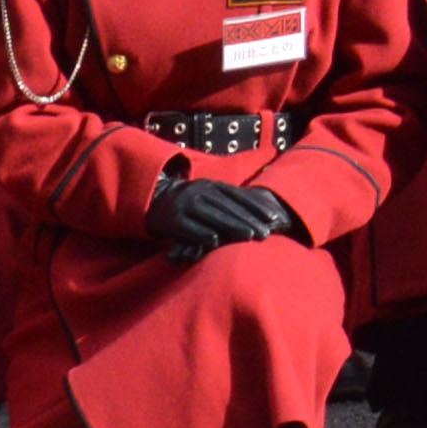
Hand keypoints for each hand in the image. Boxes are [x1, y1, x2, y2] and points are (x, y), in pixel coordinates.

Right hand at [154, 173, 304, 258]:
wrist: (154, 200)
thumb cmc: (190, 202)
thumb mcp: (208, 194)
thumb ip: (228, 201)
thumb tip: (259, 212)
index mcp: (211, 185)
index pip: (238, 196)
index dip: (256, 207)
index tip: (272, 218)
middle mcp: (200, 191)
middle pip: (228, 207)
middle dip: (249, 220)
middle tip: (266, 233)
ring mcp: (185, 204)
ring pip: (212, 216)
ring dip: (232, 227)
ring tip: (249, 236)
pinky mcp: (172, 219)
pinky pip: (189, 227)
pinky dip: (202, 234)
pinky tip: (215, 242)